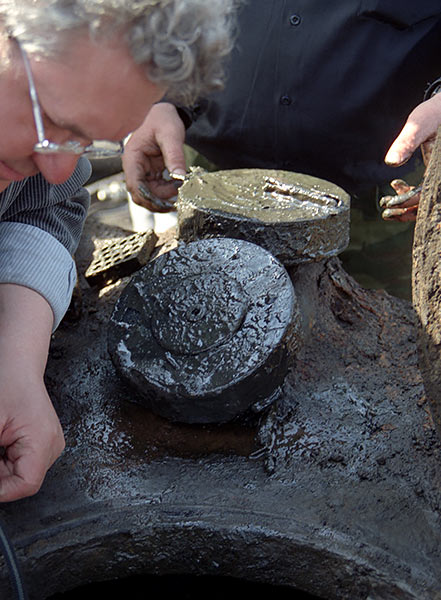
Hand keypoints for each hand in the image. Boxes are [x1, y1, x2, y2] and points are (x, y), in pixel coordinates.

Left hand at [0, 373, 64, 501]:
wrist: (19, 365)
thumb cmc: (8, 385)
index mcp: (43, 441)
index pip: (26, 484)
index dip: (2, 490)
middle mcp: (53, 445)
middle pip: (23, 479)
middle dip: (0, 473)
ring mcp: (50, 443)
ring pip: (21, 472)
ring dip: (1, 466)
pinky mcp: (43, 441)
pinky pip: (23, 461)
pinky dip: (6, 458)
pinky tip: (2, 440)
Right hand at [123, 102, 186, 212]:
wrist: (164, 112)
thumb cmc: (163, 119)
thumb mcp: (171, 135)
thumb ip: (175, 156)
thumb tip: (180, 177)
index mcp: (133, 157)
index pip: (134, 185)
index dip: (148, 197)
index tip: (165, 202)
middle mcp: (134, 167)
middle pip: (140, 194)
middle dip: (156, 202)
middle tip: (175, 203)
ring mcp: (142, 171)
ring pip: (148, 195)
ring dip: (162, 200)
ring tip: (179, 195)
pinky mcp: (151, 173)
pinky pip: (156, 189)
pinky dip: (166, 193)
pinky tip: (177, 190)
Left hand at [381, 94, 440, 221]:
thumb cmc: (436, 112)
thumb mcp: (421, 122)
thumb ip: (407, 141)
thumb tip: (391, 161)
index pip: (428, 194)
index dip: (408, 202)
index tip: (389, 203)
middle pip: (431, 203)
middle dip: (408, 209)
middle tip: (387, 212)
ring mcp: (440, 178)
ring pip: (431, 200)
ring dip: (410, 205)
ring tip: (390, 205)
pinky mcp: (439, 177)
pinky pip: (430, 192)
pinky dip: (415, 195)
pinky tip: (399, 187)